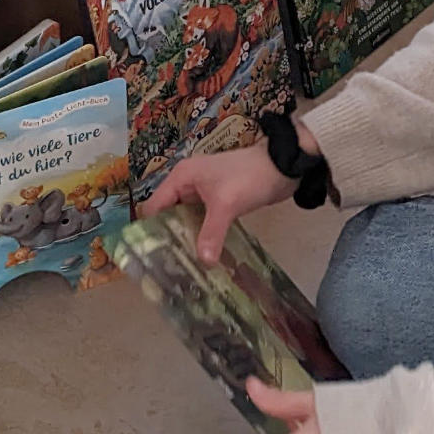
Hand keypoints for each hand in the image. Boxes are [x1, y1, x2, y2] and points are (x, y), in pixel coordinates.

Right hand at [140, 141, 290, 262]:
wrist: (283, 166)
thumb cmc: (249, 177)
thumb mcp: (227, 205)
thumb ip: (211, 233)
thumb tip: (203, 262)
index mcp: (181, 177)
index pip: (154, 206)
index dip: (150, 230)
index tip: (151, 256)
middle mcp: (187, 183)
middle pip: (167, 214)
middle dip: (168, 237)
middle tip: (167, 266)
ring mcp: (203, 192)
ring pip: (185, 219)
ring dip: (186, 237)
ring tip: (182, 266)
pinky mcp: (218, 201)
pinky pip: (202, 221)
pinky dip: (201, 235)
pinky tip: (203, 254)